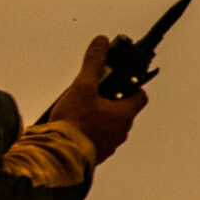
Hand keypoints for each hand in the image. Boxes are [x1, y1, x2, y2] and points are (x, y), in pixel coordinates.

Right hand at [45, 36, 149, 161]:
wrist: (59, 154)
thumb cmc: (74, 122)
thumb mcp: (82, 86)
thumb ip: (93, 64)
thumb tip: (101, 43)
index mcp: (124, 114)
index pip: (140, 96)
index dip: (130, 87)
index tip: (117, 82)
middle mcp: (121, 131)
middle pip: (122, 111)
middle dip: (109, 102)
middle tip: (91, 95)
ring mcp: (110, 145)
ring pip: (110, 127)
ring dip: (99, 119)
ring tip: (78, 113)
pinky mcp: (96, 156)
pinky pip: (98, 141)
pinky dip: (89, 133)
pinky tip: (73, 129)